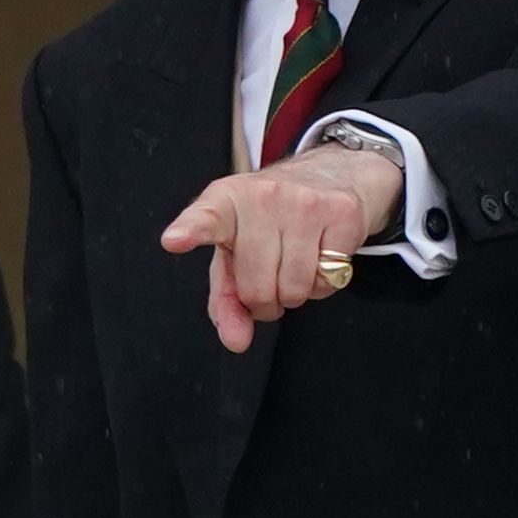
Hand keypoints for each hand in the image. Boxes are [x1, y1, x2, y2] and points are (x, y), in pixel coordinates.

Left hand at [160, 147, 395, 354]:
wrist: (332, 176)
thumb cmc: (268, 224)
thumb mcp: (234, 255)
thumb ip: (226, 301)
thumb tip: (237, 341)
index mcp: (225, 201)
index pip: (205, 219)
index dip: (190, 231)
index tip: (174, 240)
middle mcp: (263, 196)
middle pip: (257, 289)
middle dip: (264, 301)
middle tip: (269, 278)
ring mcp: (306, 202)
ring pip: (294, 290)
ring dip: (294, 294)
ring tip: (293, 265)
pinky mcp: (342, 214)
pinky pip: (328, 281)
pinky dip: (322, 283)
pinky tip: (319, 255)